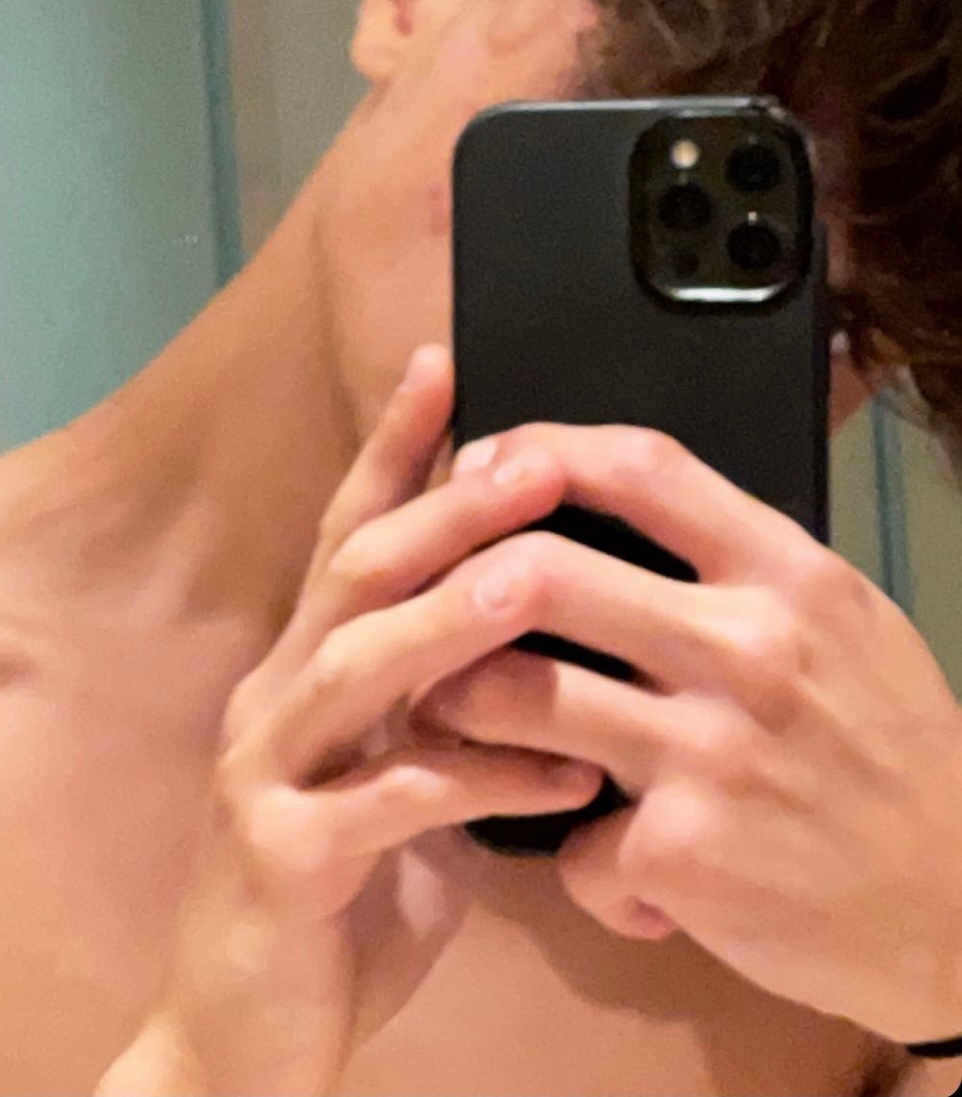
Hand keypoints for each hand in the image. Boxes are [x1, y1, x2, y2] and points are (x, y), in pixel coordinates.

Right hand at [97, 349, 601, 1096]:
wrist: (240, 1047)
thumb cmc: (341, 909)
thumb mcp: (399, 784)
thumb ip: (446, 708)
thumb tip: (541, 624)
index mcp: (307, 670)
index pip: (350, 532)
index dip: (395, 446)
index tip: (446, 362)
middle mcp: (275, 699)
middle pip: (355, 573)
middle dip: (442, 506)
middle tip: (529, 458)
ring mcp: (268, 775)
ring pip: (355, 667)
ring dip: (446, 621)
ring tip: (530, 585)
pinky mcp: (282, 860)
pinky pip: (389, 804)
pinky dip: (477, 779)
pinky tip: (561, 775)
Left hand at [420, 422, 961, 1050]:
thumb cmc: (893, 753)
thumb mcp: (842, 623)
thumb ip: (739, 566)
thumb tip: (614, 505)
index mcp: (786, 573)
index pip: (641, 464)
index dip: (539, 448)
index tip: (482, 459)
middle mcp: (744, 647)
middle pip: (543, 573)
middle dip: (456, 584)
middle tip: (421, 599)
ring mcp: (707, 751)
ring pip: (516, 697)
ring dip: (462, 707)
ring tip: (449, 714)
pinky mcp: (681, 853)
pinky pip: (571, 841)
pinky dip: (577, 858)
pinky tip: (608, 868)